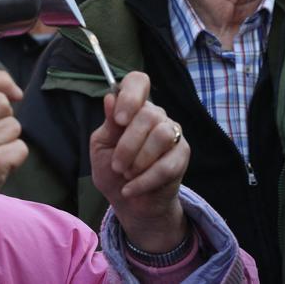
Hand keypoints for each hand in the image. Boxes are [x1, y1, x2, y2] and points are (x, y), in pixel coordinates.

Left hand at [90, 71, 188, 253]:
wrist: (129, 202)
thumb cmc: (113, 170)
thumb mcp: (102, 145)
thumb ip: (108, 123)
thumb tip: (109, 97)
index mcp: (133, 107)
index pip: (138, 82)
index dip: (130, 96)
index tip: (119, 120)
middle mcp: (156, 115)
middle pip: (148, 115)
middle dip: (128, 145)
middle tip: (117, 166)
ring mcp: (172, 133)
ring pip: (161, 135)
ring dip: (138, 161)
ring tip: (126, 174)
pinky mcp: (182, 155)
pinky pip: (167, 164)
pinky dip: (144, 180)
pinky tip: (131, 189)